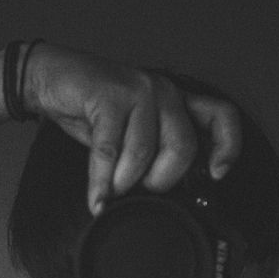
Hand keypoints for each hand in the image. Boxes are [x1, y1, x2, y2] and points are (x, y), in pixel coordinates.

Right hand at [22, 43, 242, 214]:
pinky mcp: (109, 94)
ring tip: (110, 191)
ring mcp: (138, 89)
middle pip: (183, 148)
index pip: (222, 116)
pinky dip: (101, 182)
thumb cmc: (93, 111)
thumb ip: (154, 155)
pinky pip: (110, 150)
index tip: (216, 175)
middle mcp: (164, 91)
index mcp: (177, 100)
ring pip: (144, 153)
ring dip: (123, 183)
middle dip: (160, 181)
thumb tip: (166, 196)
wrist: (51, 79)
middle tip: (138, 189)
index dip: (227, 147)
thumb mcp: (132, 134)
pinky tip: (97, 199)